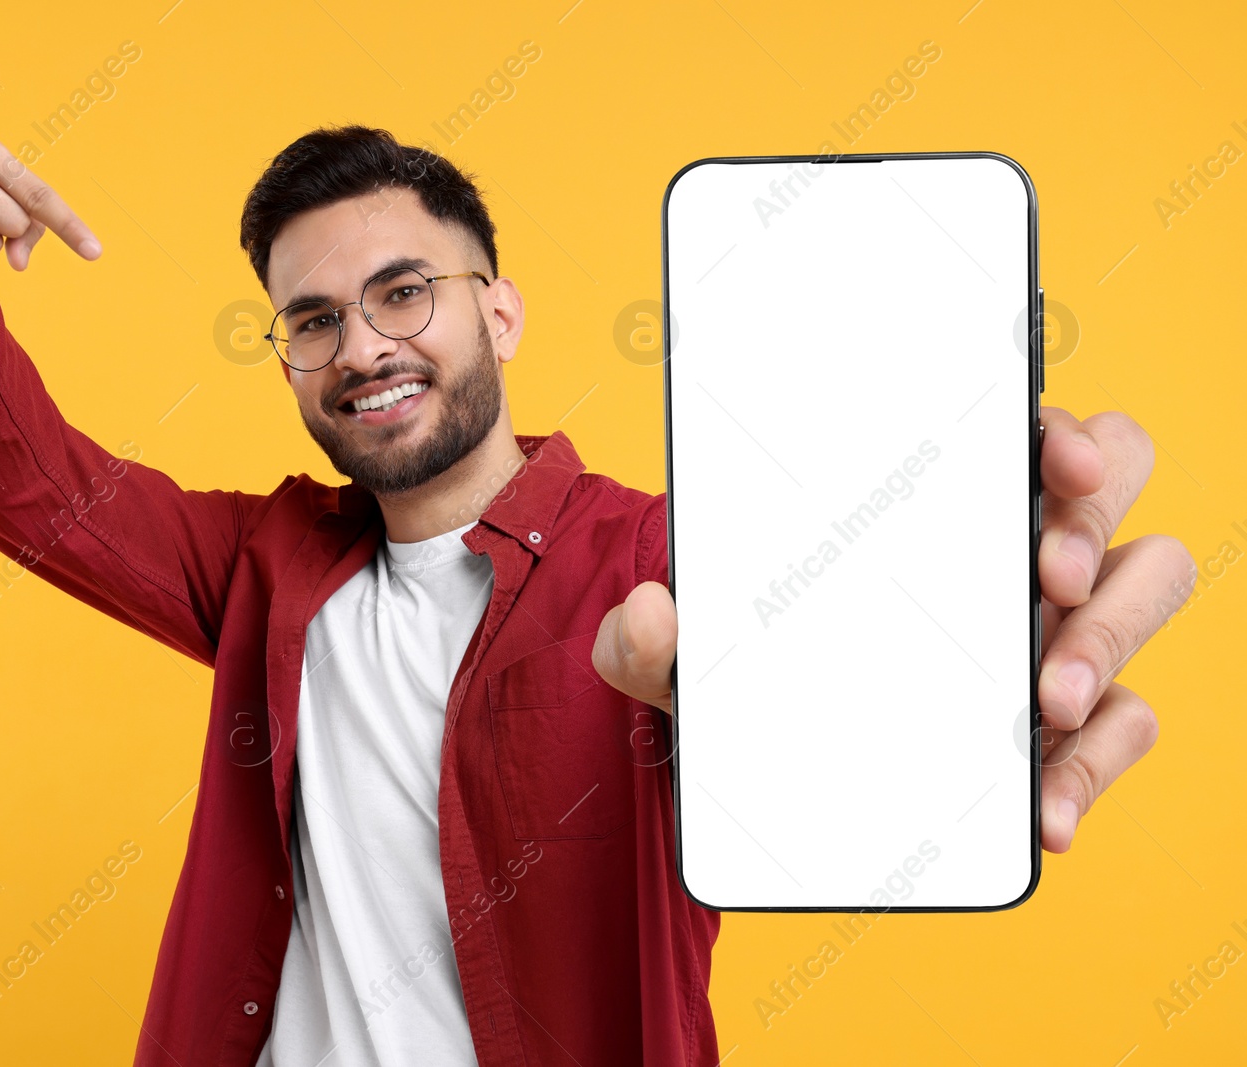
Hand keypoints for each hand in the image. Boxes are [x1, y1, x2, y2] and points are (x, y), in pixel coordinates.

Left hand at [592, 408, 1196, 854]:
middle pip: (1110, 489)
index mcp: (927, 493)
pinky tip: (1042, 811)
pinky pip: (1120, 723)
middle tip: (1046, 582)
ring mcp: (1045, 626)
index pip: (1022, 425)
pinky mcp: (1061, 718)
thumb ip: (641, 636)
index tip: (1055, 456)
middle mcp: (1003, 544)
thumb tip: (645, 614)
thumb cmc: (738, 664)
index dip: (1058, 425)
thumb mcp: (681, 651)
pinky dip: (1093, 766)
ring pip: (1142, 591)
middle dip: (1094, 526)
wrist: (755, 755)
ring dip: (1111, 640)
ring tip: (1050, 701)